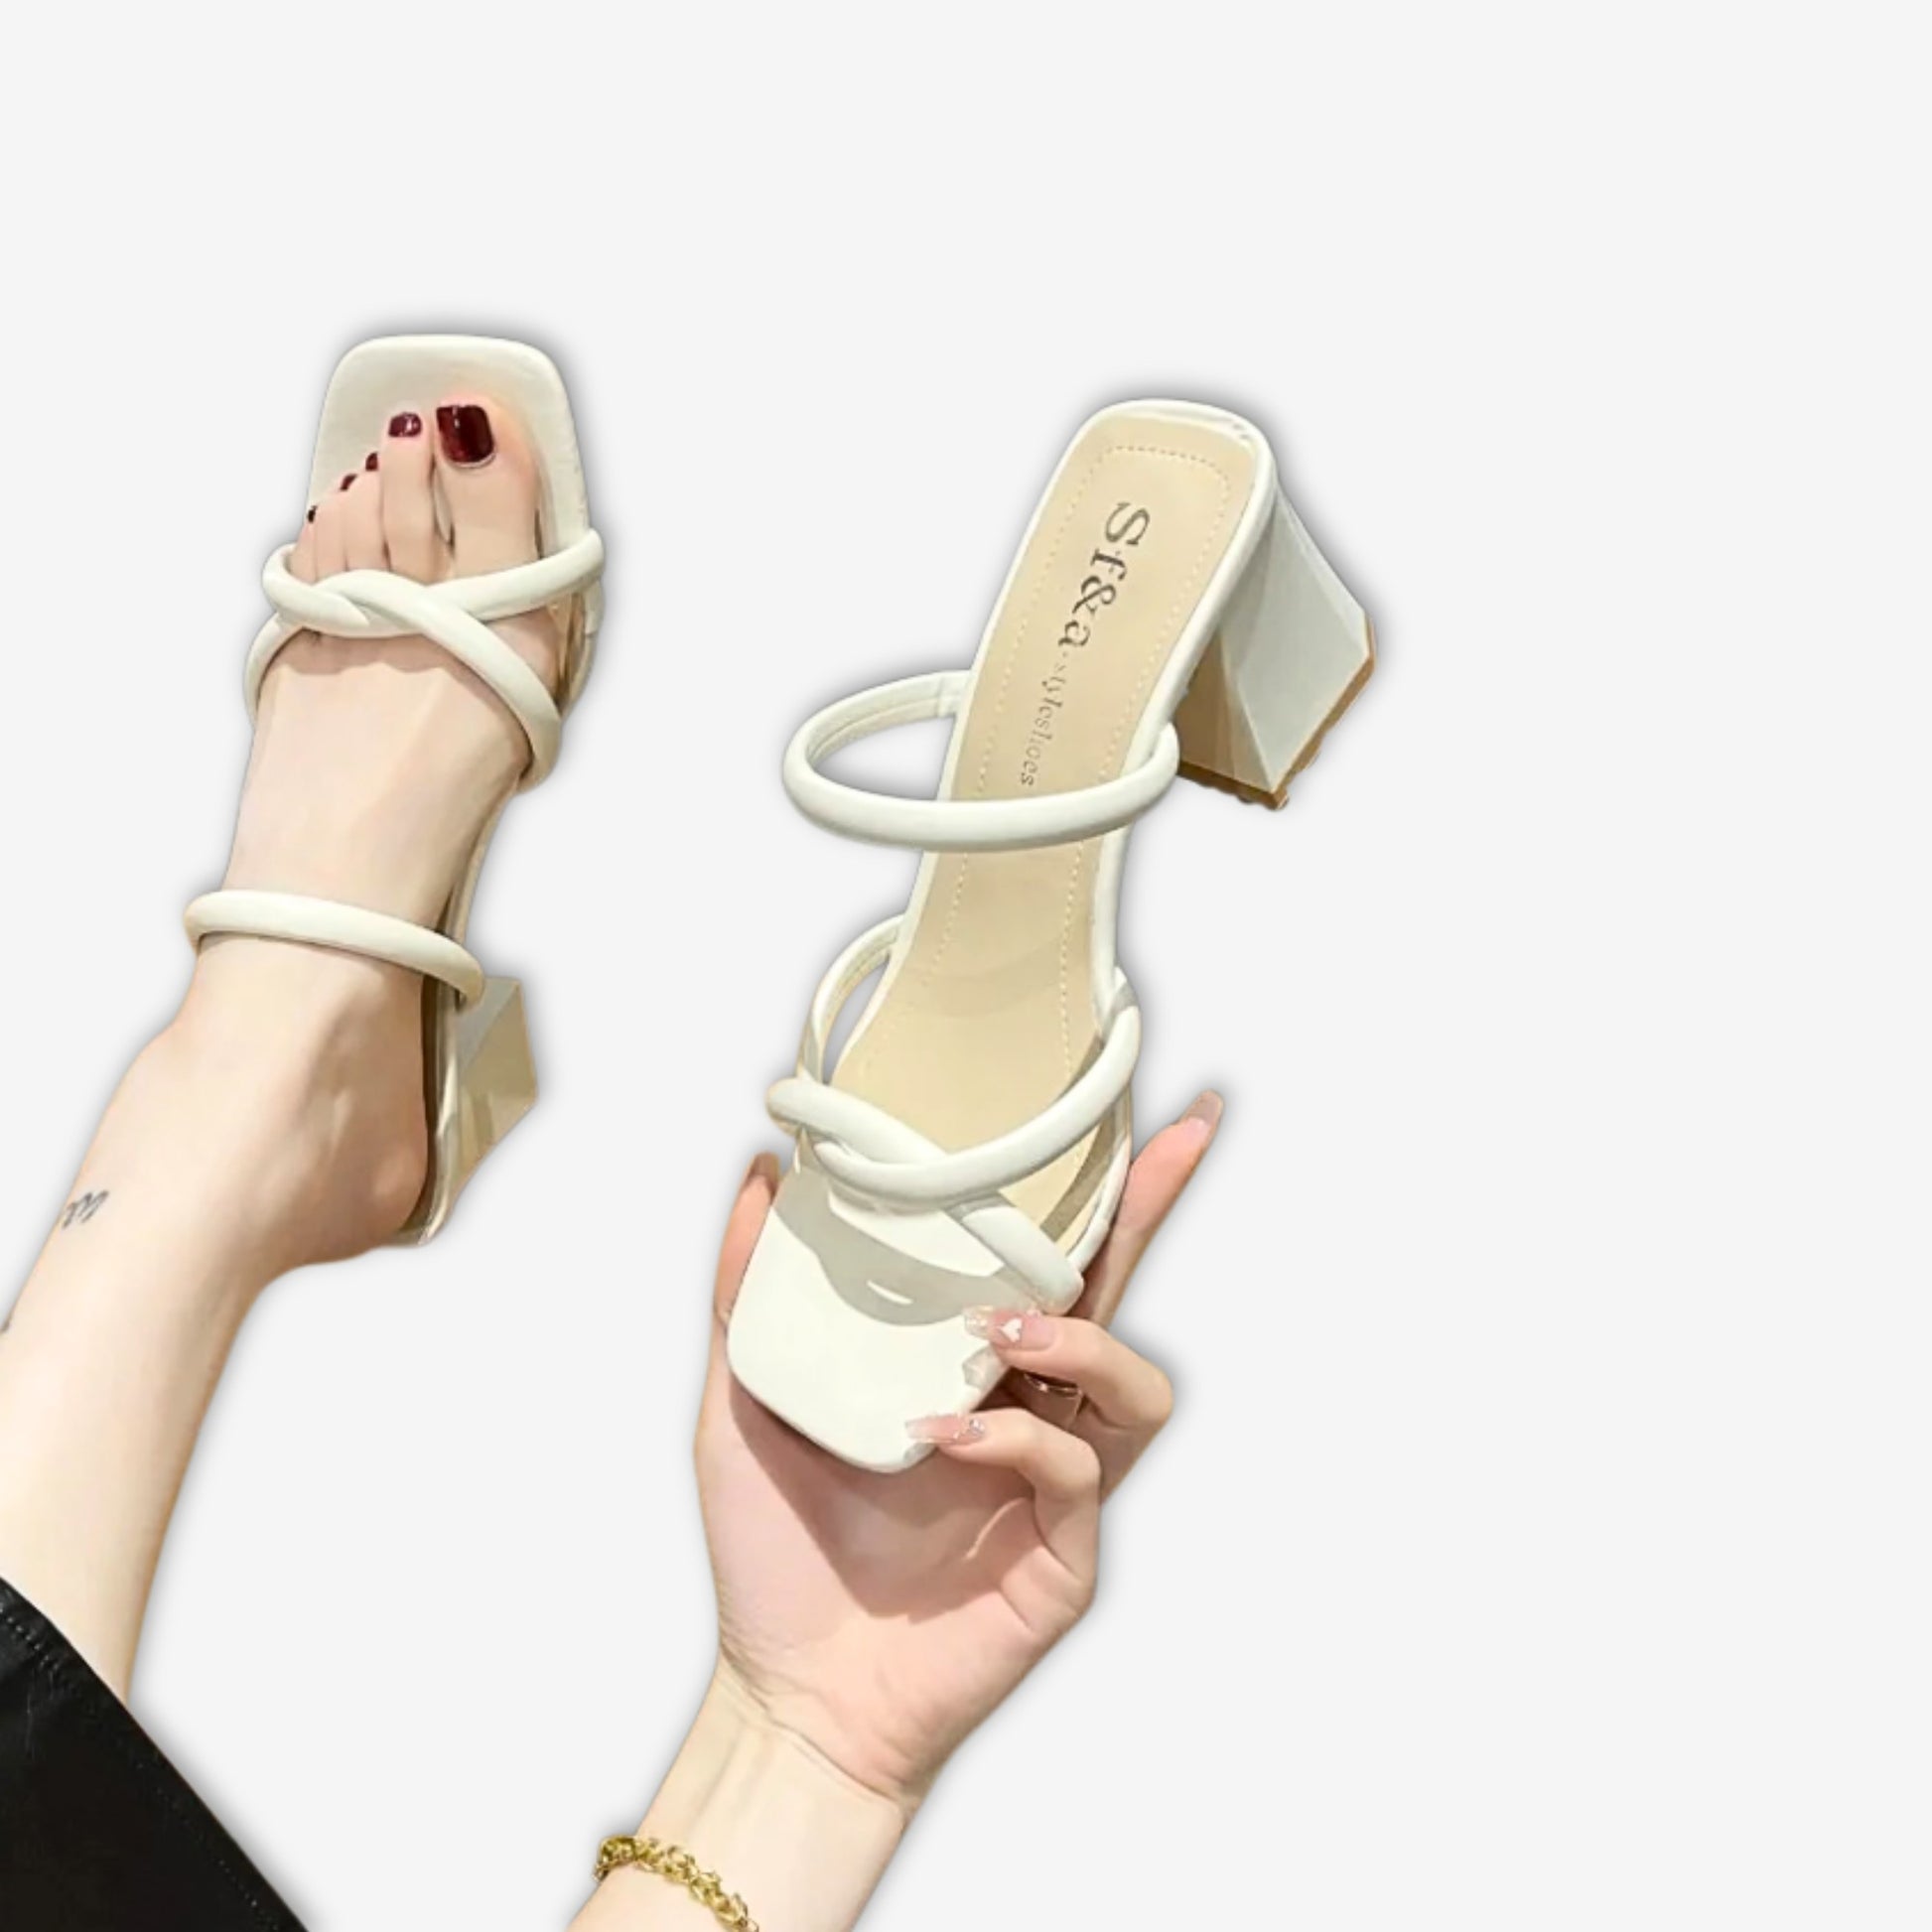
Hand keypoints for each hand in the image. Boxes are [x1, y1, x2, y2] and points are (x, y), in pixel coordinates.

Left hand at [693, 1092, 1220, 1811]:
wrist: (789, 1698)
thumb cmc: (777, 1555)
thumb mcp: (745, 1403)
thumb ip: (751, 1296)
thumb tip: (761, 1175)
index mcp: (967, 1369)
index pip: (1039, 1263)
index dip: (1083, 1189)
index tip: (1110, 1103)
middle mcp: (1028, 1414)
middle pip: (1117, 1296)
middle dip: (1152, 1212)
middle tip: (1180, 1135)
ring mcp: (1054, 1488)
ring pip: (1136, 1387)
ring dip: (1082, 1341)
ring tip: (1003, 1332)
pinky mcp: (1063, 1557)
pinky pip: (1075, 1476)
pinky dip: (1016, 1444)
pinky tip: (946, 1437)